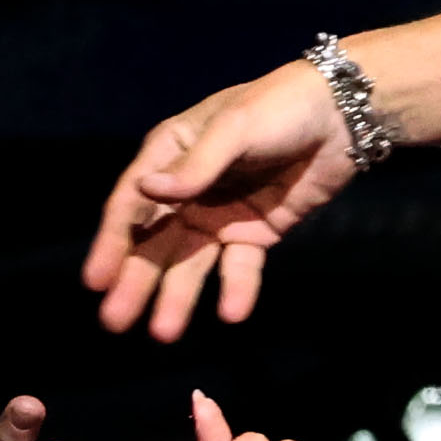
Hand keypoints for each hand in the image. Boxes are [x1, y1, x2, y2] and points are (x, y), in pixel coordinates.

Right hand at [83, 57, 366, 338]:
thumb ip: (196, 165)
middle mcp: (188, 190)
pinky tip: (231, 313)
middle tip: (115, 322)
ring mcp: (221, 214)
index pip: (132, 204)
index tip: (95, 281)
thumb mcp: (235, 128)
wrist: (344, 115)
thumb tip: (147, 190)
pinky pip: (240, 266)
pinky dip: (236, 288)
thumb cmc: (281, 107)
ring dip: (177, 296)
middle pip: (155, 242)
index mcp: (170, 155)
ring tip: (164, 333)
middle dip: (136, 281)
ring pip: (191, 262)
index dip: (113, 242)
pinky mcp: (257, 232)